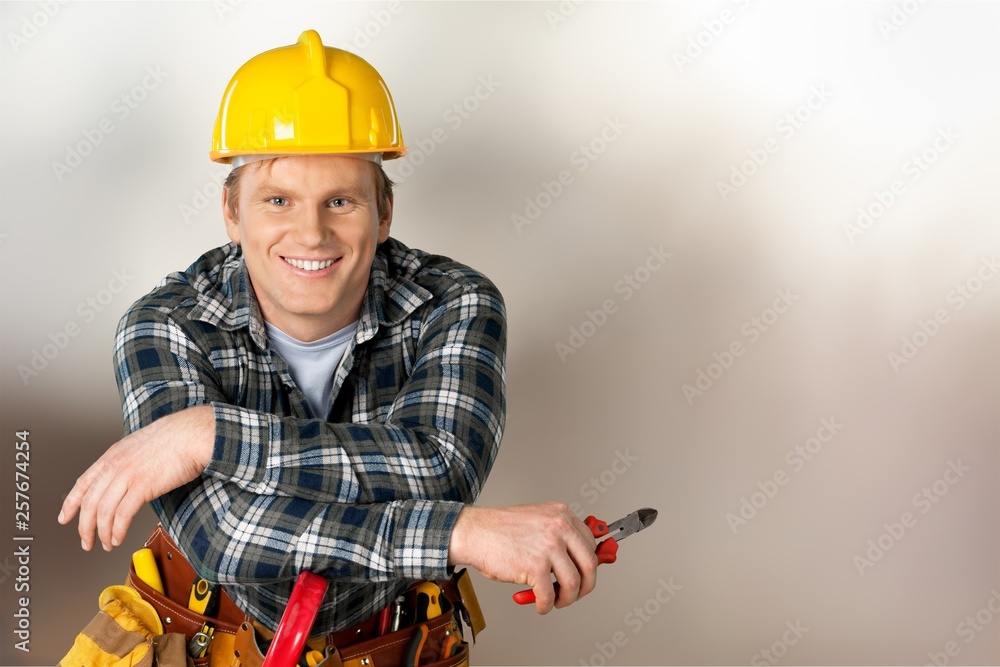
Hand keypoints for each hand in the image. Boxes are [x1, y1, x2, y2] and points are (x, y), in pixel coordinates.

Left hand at [58, 406, 214, 551]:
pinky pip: (122, 515)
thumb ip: (130, 461)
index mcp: (114, 454)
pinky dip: (117, 531)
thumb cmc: (177, 438)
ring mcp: (127, 476)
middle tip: (86, 542)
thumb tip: (129, 478)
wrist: (193, 435)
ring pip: (103, 512)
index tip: (65, 517)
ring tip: (106, 545)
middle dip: (84, 527)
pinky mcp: (142, 487)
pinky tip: (118, 538)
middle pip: (89, 502)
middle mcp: (116, 465)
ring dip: (102, 533)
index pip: (83, 482)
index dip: (71, 503)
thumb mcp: (142, 444)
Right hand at [447, 502, 598, 613]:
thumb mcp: (537, 520)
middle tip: (575, 593)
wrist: (474, 532)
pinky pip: (550, 595)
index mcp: (562, 514)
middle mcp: (559, 527)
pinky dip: (546, 605)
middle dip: (585, 585)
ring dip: (567, 599)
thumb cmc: (500, 530)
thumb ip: (557, 535)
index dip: (588, 564)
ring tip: (556, 601)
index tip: (583, 574)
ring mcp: (549, 546)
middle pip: (590, 564)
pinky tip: (540, 605)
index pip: (590, 543)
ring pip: (574, 583)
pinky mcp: (536, 566)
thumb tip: (573, 560)